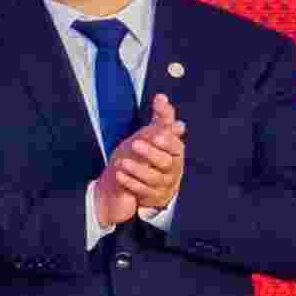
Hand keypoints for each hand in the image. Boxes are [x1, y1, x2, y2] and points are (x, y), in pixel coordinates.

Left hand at [92, 97, 186, 229]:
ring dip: (138, 169)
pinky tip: (120, 175)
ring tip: (122, 162)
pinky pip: (142, 191)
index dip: (167, 141)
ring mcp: (163, 185)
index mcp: (175, 153)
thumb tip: (161, 98)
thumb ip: (159, 117)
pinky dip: (130, 183)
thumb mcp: (151, 135)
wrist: (136, 182)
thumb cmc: (146, 155)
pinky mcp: (152, 198)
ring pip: (154, 178)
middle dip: (151, 153)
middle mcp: (172, 170)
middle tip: (135, 144)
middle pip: (166, 163)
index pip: (176, 147)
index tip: (155, 134)